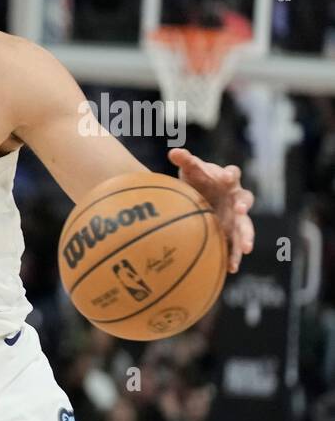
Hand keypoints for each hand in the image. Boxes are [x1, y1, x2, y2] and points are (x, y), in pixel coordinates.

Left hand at [168, 149, 254, 272]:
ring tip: (245, 249)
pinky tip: (232, 269)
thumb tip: (173, 151)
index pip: (232, 173)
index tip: (227, 177)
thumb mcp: (190, 170)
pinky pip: (235, 244)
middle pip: (246, 200)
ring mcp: (236, 215)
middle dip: (244, 206)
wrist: (201, 195)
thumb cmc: (197, 179)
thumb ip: (185, 161)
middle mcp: (236, 197)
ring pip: (245, 225)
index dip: (230, 174)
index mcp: (227, 179)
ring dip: (246, 236)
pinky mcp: (231, 230)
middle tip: (241, 211)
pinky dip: (234, 256)